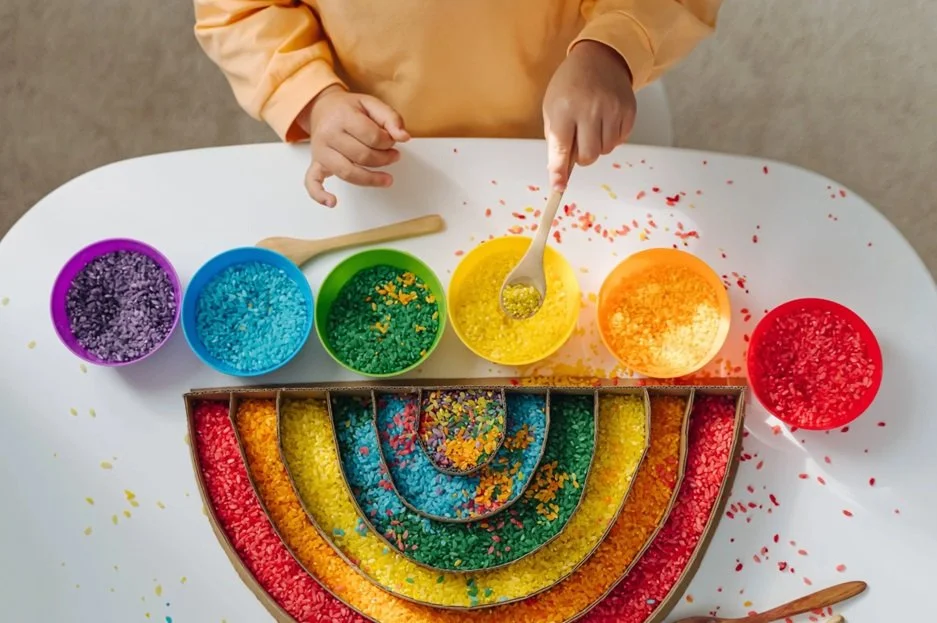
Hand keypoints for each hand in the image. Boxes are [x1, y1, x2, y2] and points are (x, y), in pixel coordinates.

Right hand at [299, 86, 409, 206]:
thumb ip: (391, 118)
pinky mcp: (316, 163)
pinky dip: (320, 195)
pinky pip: (312, 182)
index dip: (388, 142)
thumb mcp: (372, 103)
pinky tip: (332, 202)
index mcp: (343, 116)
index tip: (391, 141)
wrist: (322, 108)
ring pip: (347, 172)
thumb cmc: (348, 108)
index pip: (372, 137)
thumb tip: (403, 137)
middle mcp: (328, 134)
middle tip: (393, 156)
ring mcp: (320, 151)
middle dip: (384, 159)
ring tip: (387, 179)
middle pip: (362, 156)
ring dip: (371, 179)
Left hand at [542, 40, 636, 189]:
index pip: (561, 148)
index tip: (558, 188)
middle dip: (582, 157)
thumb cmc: (570, 85)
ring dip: (597, 146)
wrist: (600, 57)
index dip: (559, 171)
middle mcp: (590, 109)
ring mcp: (612, 109)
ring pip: (605, 151)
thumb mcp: (552, 107)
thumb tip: (559, 173)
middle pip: (588, 156)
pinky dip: (611, 137)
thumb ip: (556, 140)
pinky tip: (605, 121)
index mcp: (565, 109)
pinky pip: (620, 141)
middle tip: (579, 142)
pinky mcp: (629, 111)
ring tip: (592, 126)